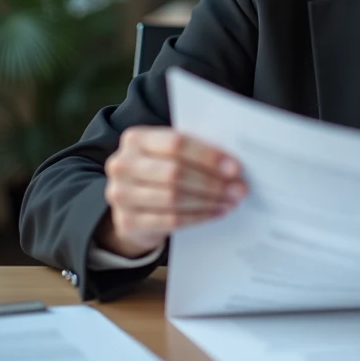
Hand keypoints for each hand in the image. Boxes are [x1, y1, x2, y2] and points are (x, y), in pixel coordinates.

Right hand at [97, 126, 246, 258]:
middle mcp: (122, 164)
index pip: (176, 144)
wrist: (131, 204)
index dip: (207, 156)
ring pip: (173, 198)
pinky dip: (198, 217)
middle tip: (238, 188)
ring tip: (230, 201)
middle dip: (212, 182)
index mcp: (136, 139)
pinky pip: (170, 220)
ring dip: (208, 201)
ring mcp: (121, 194)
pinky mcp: (127, 221)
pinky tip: (216, 212)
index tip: (235, 168)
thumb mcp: (169, 154)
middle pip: (174, 173)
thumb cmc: (159, 171)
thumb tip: (232, 165)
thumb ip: (193, 151)